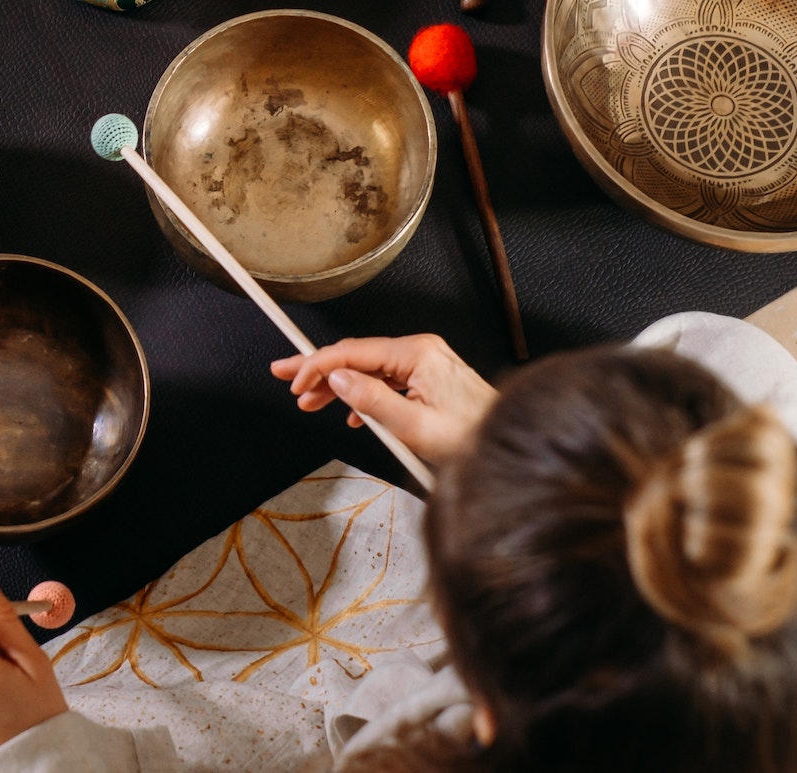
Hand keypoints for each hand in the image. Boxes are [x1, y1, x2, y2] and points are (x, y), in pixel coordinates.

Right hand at [270, 334, 497, 465]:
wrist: (509, 446)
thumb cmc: (472, 438)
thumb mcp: (413, 426)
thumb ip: (370, 401)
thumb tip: (336, 379)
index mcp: (417, 354)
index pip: (352, 353)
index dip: (317, 365)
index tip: (293, 378)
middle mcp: (421, 351)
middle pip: (357, 356)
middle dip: (320, 369)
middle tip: (286, 377)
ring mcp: (427, 363)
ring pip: (370, 369)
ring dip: (340, 386)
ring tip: (310, 402)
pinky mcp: (431, 378)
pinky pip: (387, 379)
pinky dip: (364, 393)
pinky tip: (351, 413)